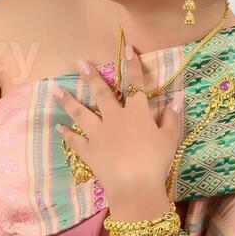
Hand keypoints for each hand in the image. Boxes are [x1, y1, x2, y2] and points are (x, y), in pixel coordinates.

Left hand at [53, 45, 184, 214]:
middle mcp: (114, 118)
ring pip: (81, 113)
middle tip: (81, 63)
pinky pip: (75, 140)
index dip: (132, 66)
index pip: (135, 84)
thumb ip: (172, 117)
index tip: (126, 49)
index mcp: (136, 113)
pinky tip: (58, 127)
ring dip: (68, 101)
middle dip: (91, 77)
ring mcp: (98, 134)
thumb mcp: (170, 139)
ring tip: (56, 90)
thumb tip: (178, 97)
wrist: (135, 186)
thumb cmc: (156, 161)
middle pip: (102, 94)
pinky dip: (66, 134)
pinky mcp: (88, 151)